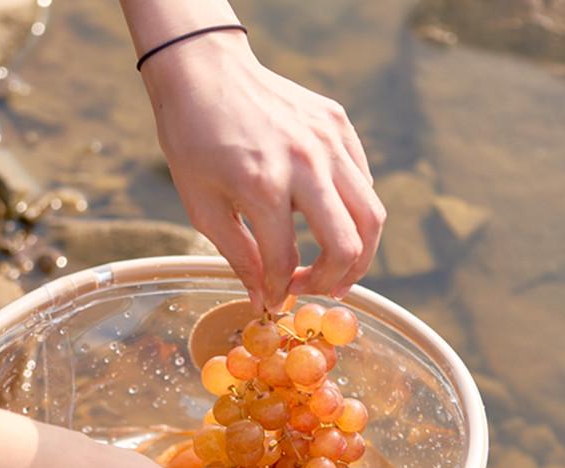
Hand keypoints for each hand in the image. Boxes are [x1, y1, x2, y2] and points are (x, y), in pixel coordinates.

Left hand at [141, 30, 384, 310]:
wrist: (204, 70)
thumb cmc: (194, 140)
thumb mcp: (203, 207)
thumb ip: (239, 256)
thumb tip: (263, 300)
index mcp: (263, 187)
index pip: (285, 260)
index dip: (279, 290)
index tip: (273, 301)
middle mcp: (305, 163)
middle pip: (347, 244)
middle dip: (333, 281)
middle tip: (317, 292)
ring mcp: (328, 141)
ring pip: (370, 214)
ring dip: (359, 254)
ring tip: (339, 272)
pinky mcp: (338, 124)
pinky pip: (363, 181)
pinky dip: (354, 213)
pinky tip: (333, 224)